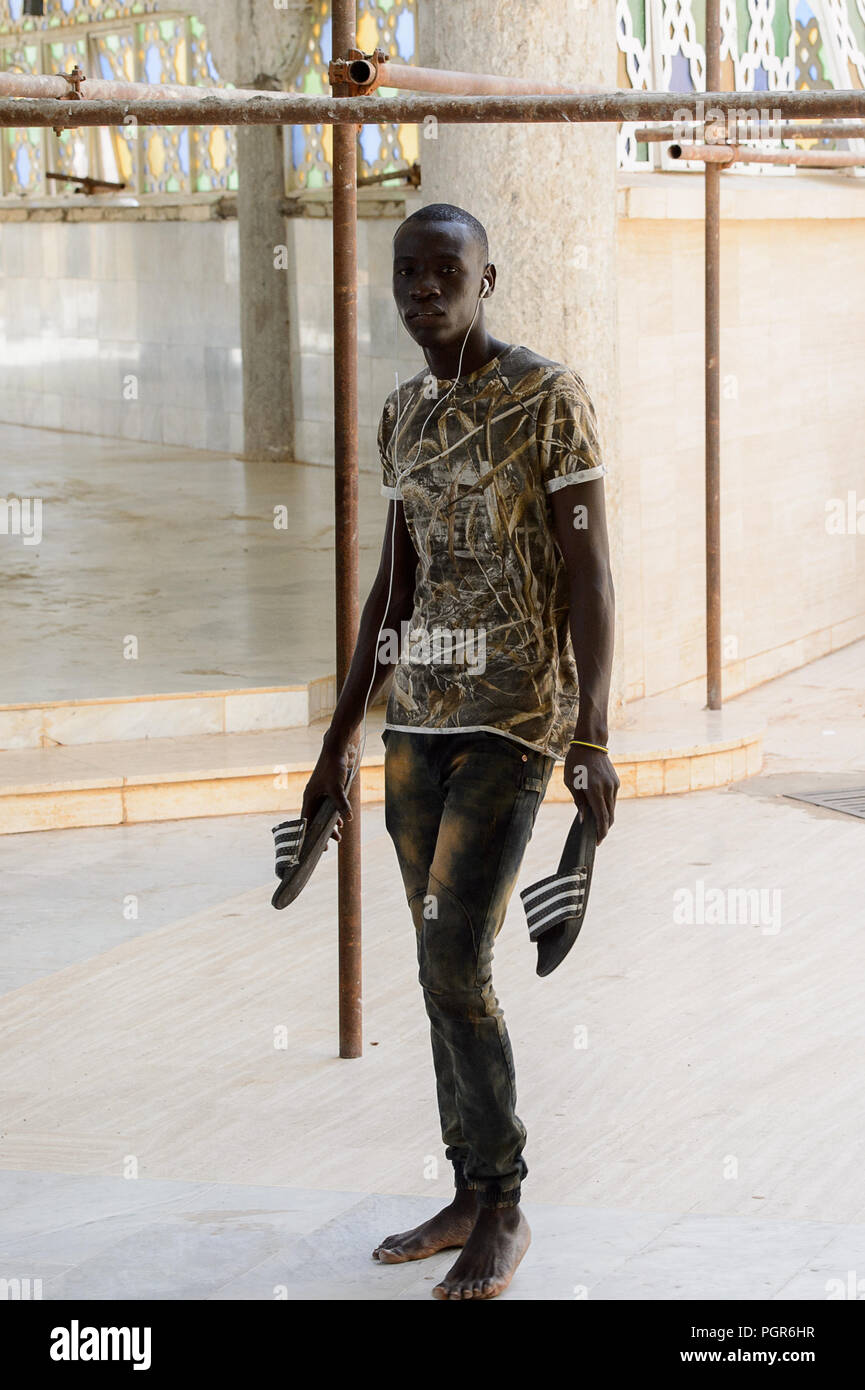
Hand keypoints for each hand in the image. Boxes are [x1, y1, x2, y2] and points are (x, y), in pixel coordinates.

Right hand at [302, 731, 355, 848]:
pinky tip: (343, 820)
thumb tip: (348, 818)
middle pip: (314, 820)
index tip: (314, 847)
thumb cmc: (333, 767)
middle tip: (331, 844)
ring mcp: (319, 794)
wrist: (335, 750)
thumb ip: (341, 803)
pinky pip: (328, 808)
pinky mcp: (327, 790)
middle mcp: (312, 797)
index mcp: (309, 798)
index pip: (306, 821)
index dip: (309, 835)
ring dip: (330, 825)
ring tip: (339, 836)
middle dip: (323, 833)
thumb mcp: (337, 787)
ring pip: (322, 815)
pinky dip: (334, 815)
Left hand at [563, 743, 618, 843]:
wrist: (590, 744)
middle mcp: (607, 789)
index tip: (598, 841)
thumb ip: (578, 802)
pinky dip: (607, 807)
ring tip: (597, 826)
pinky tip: (600, 810)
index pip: (601, 817)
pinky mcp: (616, 782)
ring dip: (606, 818)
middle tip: (597, 838)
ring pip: (612, 809)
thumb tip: (583, 819)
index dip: (600, 832)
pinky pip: (612, 800)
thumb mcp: (571, 783)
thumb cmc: (575, 763)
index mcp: (594, 790)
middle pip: (609, 816)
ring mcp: (613, 786)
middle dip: (604, 829)